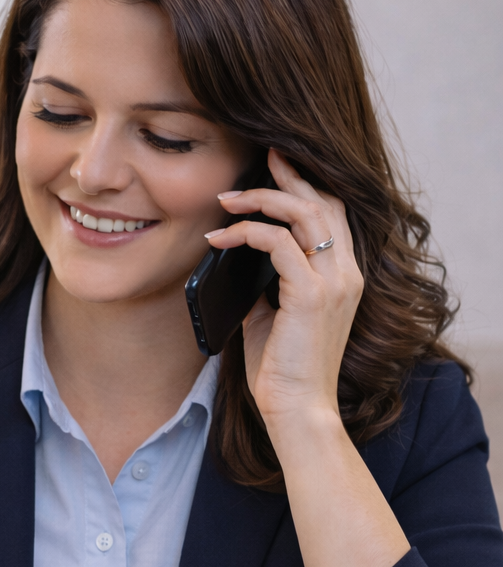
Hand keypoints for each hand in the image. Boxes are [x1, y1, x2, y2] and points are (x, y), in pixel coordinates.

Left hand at [204, 148, 362, 439]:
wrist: (297, 411)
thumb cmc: (282, 370)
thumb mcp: (271, 317)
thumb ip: (265, 284)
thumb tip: (238, 260)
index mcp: (343, 276)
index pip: (332, 214)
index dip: (307, 184)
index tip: (277, 165)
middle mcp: (346, 273)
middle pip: (323, 201)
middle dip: (290, 174)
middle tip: (260, 155)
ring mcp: (333, 281)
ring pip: (303, 213)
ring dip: (261, 198)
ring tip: (227, 196)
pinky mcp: (312, 294)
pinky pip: (277, 243)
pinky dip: (246, 233)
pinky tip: (220, 239)